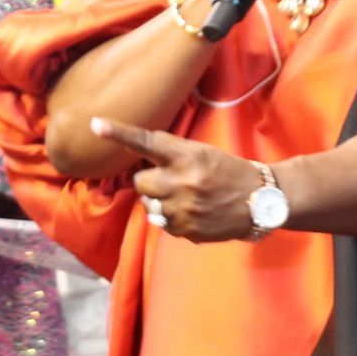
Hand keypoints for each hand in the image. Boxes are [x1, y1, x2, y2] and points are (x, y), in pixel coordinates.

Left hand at [91, 116, 263, 241]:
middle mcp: (182, 182)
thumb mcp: (203, 153)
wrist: (261, 201)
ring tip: (187, 198)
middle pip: (141, 182)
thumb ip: (172, 154)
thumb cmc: (229, 171)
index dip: (120, 133)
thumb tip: (139, 160)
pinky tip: (193, 212)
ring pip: (150, 205)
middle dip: (151, 181)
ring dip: (161, 201)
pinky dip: (172, 218)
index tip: (96, 124)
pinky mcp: (186, 231)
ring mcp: (183, 209)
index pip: (148, 142)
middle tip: (173, 180)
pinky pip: (162, 224)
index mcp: (188, 156)